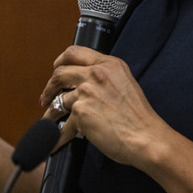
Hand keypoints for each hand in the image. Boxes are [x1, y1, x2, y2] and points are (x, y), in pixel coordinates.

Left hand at [40, 46, 166, 166]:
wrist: (146, 137)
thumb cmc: (139, 117)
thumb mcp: (125, 83)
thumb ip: (105, 78)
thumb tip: (83, 83)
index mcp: (109, 64)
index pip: (75, 52)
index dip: (60, 61)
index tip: (55, 69)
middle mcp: (97, 74)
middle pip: (60, 73)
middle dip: (49, 86)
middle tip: (46, 96)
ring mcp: (87, 92)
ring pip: (58, 99)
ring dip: (51, 112)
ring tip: (50, 120)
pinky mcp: (81, 111)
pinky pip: (63, 124)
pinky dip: (58, 135)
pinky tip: (56, 139)